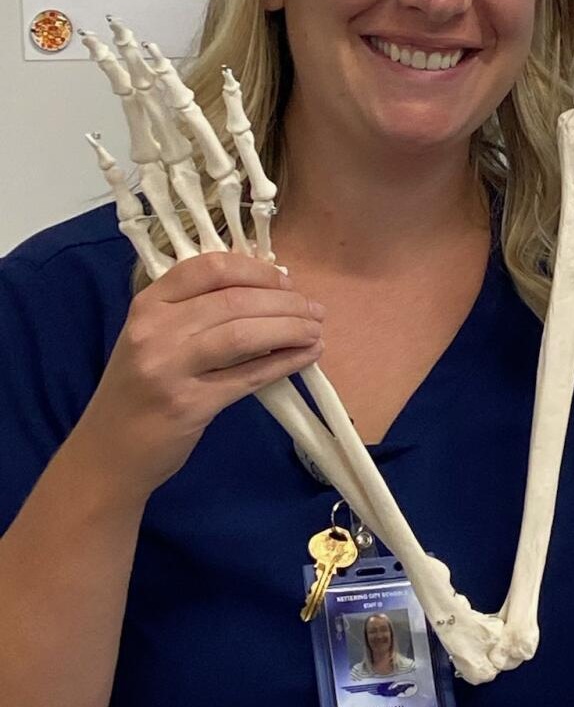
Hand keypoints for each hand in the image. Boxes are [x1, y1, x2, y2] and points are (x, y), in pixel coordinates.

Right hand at [71, 252, 322, 499]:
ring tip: (316, 331)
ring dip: (290, 329)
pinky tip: (307, 357)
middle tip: (315, 310)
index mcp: (149, 304)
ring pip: (245, 334)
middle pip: (235, 301)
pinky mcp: (188, 405)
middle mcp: (155, 330)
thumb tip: (272, 289)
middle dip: (286, 303)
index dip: (257, 271)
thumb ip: (199, 309)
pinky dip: (284, 363)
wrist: (108, 454)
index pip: (211, 268)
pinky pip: (249, 376)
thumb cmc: (141, 388)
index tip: (286, 281)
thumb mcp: (155, 337)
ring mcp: (169, 368)